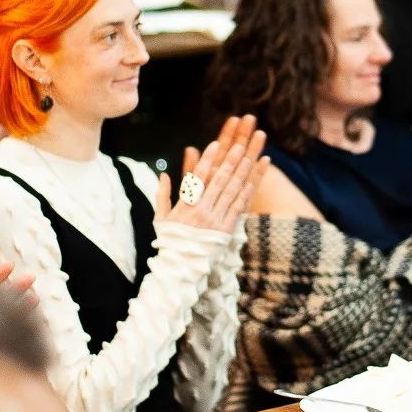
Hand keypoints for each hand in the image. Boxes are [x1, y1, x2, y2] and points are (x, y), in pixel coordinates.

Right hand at [156, 115, 270, 232]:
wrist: (181, 266)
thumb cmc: (170, 241)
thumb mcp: (161, 218)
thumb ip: (162, 195)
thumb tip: (163, 174)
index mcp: (185, 205)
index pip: (197, 177)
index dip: (207, 159)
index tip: (214, 144)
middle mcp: (202, 210)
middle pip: (218, 181)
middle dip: (229, 161)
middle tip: (238, 145)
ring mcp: (215, 220)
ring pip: (230, 192)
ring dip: (240, 174)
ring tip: (247, 158)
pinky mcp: (225, 230)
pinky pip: (237, 209)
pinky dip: (244, 195)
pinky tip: (250, 182)